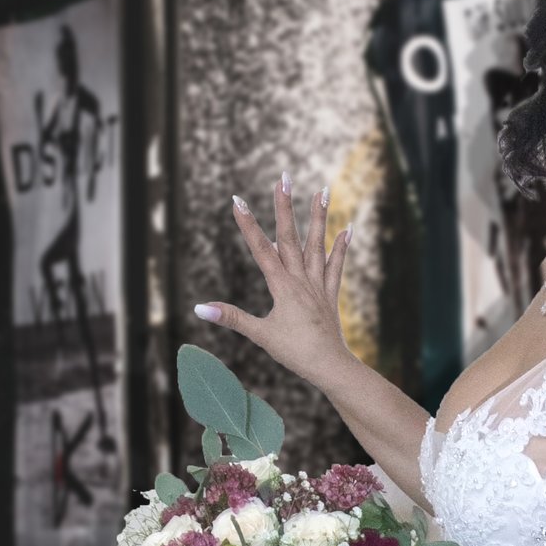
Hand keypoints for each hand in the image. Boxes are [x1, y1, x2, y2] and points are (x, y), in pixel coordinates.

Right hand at [196, 175, 354, 387]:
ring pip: (317, 245)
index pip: (261, 250)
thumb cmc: (294, 353)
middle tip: (284, 178)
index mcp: (282, 287)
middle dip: (285, 207)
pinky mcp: (330, 295)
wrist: (331, 366)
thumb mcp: (260, 335)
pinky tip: (346, 229)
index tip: (237, 201)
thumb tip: (199, 308)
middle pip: (290, 238)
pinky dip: (340, 248)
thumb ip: (231, 317)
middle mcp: (301, 280)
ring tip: (323, 191)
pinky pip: (336, 267)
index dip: (248, 225)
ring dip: (319, 217)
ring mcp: (318, 285)